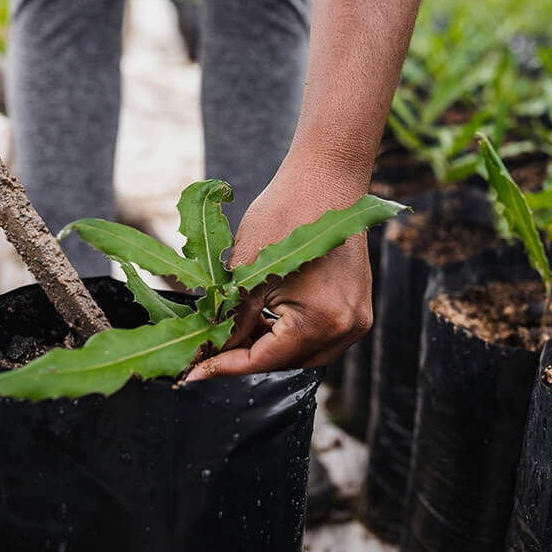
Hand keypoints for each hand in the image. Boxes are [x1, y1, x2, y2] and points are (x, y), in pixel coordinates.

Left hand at [187, 161, 373, 379]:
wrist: (326, 178)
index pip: (265, 360)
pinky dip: (292, 335)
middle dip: (248, 358)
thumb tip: (209, 349)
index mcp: (320, 319)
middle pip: (288, 364)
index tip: (193, 372)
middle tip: (211, 350)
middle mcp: (346, 327)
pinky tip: (266, 321)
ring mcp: (357, 320)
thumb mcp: (247, 270)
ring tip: (237, 333)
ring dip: (271, 349)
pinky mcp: (358, 309)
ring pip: (305, 355)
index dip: (224, 366)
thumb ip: (231, 318)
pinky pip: (320, 337)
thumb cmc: (286, 212)